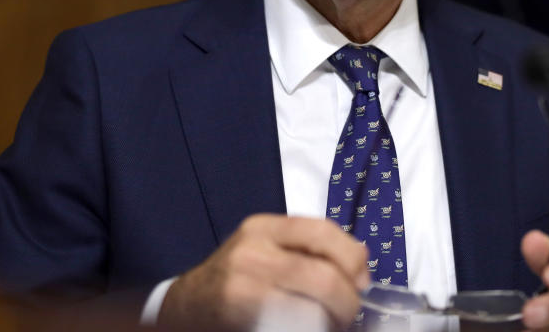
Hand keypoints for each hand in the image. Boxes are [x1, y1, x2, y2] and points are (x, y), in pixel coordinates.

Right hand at [158, 214, 369, 330]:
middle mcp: (252, 251)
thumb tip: (361, 267)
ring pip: (310, 308)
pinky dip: (309, 327)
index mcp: (264, 227)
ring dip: (331, 320)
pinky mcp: (240, 315)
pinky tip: (309, 328)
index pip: (322, 232)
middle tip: (349, 313)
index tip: (362, 279)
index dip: (352, 257)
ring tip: (331, 323)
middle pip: (322, 275)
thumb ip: (307, 250)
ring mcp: (243, 286)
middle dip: (347, 300)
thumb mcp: (266, 249)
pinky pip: (290, 324)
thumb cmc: (236, 277)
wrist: (186, 306)